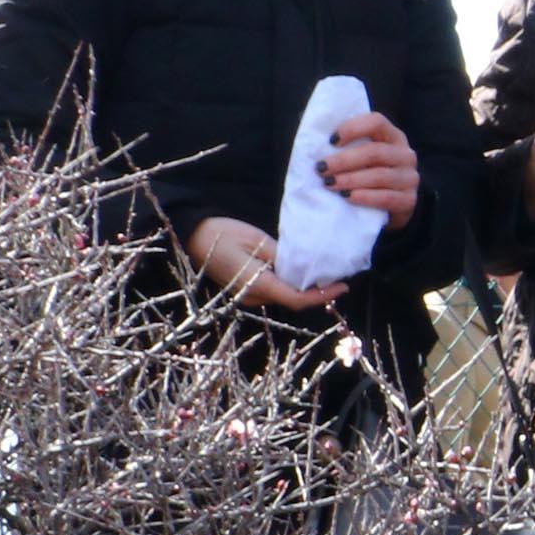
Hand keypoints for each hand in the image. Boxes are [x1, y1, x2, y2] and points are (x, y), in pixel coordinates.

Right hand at [184, 214, 345, 312]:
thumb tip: (304, 267)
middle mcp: (252, 297)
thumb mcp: (257, 240)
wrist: (190, 234)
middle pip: (292, 300)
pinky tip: (298, 271)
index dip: (323, 296)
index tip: (343, 286)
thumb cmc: (222, 233)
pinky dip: (288, 284)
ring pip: (282, 296)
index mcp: (257, 285)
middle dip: (316, 292)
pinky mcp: (242, 290)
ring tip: (323, 273)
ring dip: (302, 288)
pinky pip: (271, 291)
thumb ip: (282, 257)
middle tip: (337, 277)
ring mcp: (245, 296)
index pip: (298, 299)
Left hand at [320, 110, 420, 227]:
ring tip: (329, 184)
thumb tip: (308, 135)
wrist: (390, 206)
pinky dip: (364, 197)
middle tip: (322, 169)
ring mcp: (410, 178)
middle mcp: (405, 154)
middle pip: (375, 152)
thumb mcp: (359, 155)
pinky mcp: (409, 200)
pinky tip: (347, 197)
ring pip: (379, 176)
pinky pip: (386, 197)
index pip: (376, 122)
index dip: (352, 128)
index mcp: (392, 136)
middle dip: (344, 160)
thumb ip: (343, 145)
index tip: (331, 141)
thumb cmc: (367, 175)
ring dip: (350, 180)